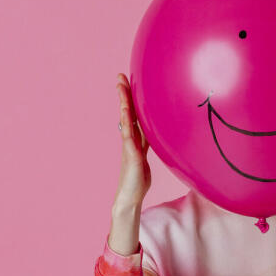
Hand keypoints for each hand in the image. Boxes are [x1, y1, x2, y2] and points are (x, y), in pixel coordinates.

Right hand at [108, 73, 149, 254]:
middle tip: (120, 76)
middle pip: (127, 113)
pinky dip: (127, 123)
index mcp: (135, 139)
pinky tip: (125, 112)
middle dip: (124, 94)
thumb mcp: (146, 157)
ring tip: (121, 87)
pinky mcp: (132, 156)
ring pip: (126, 121)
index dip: (131, 98)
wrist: (129, 198)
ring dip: (124, 103)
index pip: (133, 114)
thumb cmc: (138, 179)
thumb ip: (148, 144)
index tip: (127, 82)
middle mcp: (130, 140)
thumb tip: (156, 133)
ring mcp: (129, 147)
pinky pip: (129, 136)